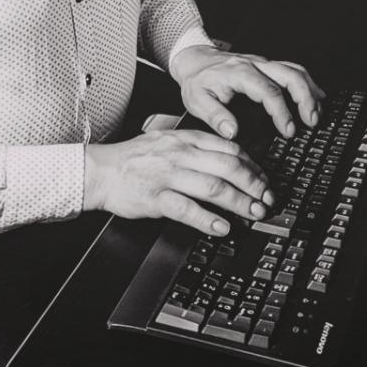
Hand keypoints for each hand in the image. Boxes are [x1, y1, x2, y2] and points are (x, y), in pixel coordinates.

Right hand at [84, 130, 274, 235]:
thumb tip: (228, 156)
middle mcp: (180, 154)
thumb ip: (196, 146)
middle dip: (253, 184)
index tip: (263, 179)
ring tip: (253, 213)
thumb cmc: (133, 158)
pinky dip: (207, 219)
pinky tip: (222, 227)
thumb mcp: (167, 140)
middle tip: (267, 198)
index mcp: (186, 138)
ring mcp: (168, 176)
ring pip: (213, 187)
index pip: (229, 148)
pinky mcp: (155, 198)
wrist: (100, 170)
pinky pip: (186, 208)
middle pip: (228, 167)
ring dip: (239, 202)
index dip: (252, 165)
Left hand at [170, 45, 325, 139]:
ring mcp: (264, 64)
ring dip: (311, 91)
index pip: (269, 91)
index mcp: (240, 73)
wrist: (196, 60)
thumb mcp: (197, 100)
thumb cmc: (198, 80)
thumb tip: (232, 131)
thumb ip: (215, 116)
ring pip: (296, 71)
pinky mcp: (268, 66)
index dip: (282, 112)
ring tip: (317, 113)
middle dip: (305, 99)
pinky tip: (316, 97)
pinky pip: (294, 70)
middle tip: (312, 121)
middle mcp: (256, 65)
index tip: (288, 130)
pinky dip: (308, 84)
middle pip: (290, 76)